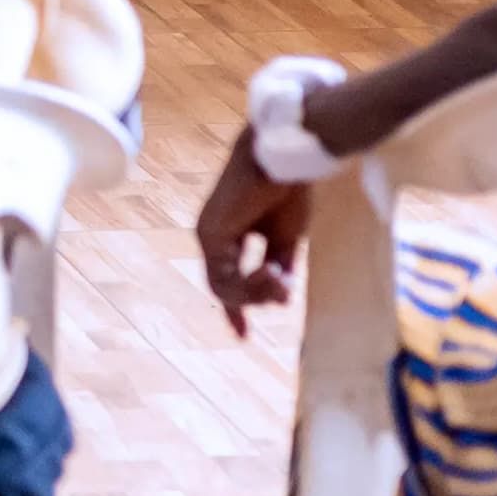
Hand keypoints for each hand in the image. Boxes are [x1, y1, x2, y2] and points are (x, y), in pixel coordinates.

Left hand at [194, 127, 313, 335]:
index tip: (242, 335)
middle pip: (227, 288)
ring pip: (224, 288)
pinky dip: (248, 285)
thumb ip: (277, 266)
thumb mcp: (284, 239)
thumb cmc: (288, 191)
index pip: (227, 279)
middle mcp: (214, 236)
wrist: (284, 160)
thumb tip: (279, 297)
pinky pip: (223, 278)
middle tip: (284, 294)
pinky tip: (271, 274)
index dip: (237, 309)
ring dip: (256, 294)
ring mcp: (208, 235)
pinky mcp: (210, 234)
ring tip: (281, 283)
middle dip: (257, 299)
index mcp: (230, 235)